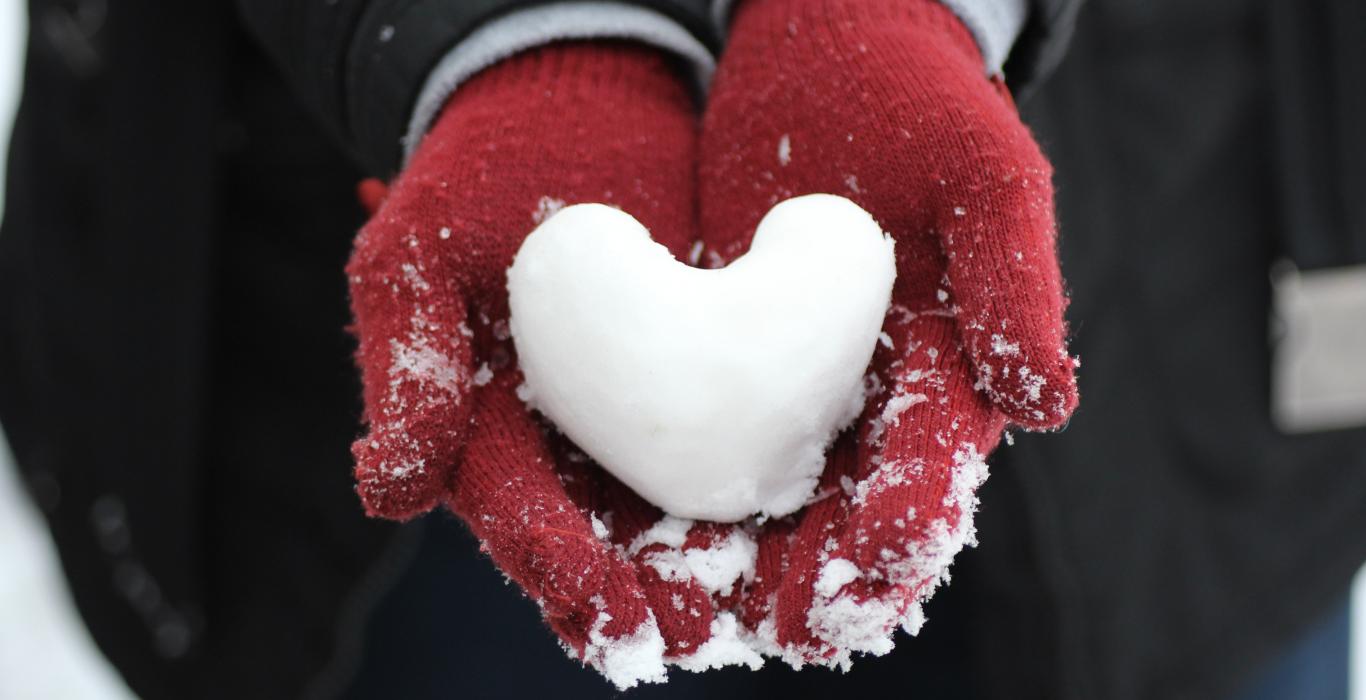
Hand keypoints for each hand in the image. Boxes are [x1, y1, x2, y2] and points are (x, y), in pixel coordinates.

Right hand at [346, 43, 752, 685]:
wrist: (578, 95)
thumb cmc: (479, 177)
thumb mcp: (423, 256)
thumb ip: (411, 369)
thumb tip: (382, 493)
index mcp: (495, 434)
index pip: (523, 516)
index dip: (560, 568)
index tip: (607, 616)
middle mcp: (578, 444)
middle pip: (615, 540)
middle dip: (658, 594)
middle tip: (700, 636)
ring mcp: (655, 411)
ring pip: (692, 507)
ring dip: (732, 565)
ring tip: (776, 611)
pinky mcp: (729, 366)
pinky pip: (760, 430)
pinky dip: (788, 476)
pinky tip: (830, 514)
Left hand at [699, 0, 1077, 666]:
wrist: (828, 48)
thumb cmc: (922, 106)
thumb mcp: (981, 175)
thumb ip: (1015, 281)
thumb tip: (1051, 407)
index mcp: (946, 381)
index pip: (927, 480)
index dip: (893, 538)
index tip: (849, 587)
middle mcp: (867, 408)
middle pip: (839, 522)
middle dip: (803, 585)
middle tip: (756, 632)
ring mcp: (788, 392)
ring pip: (759, 503)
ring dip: (722, 568)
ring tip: (674, 619)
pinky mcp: (715, 365)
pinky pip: (686, 441)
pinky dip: (661, 495)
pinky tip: (614, 535)